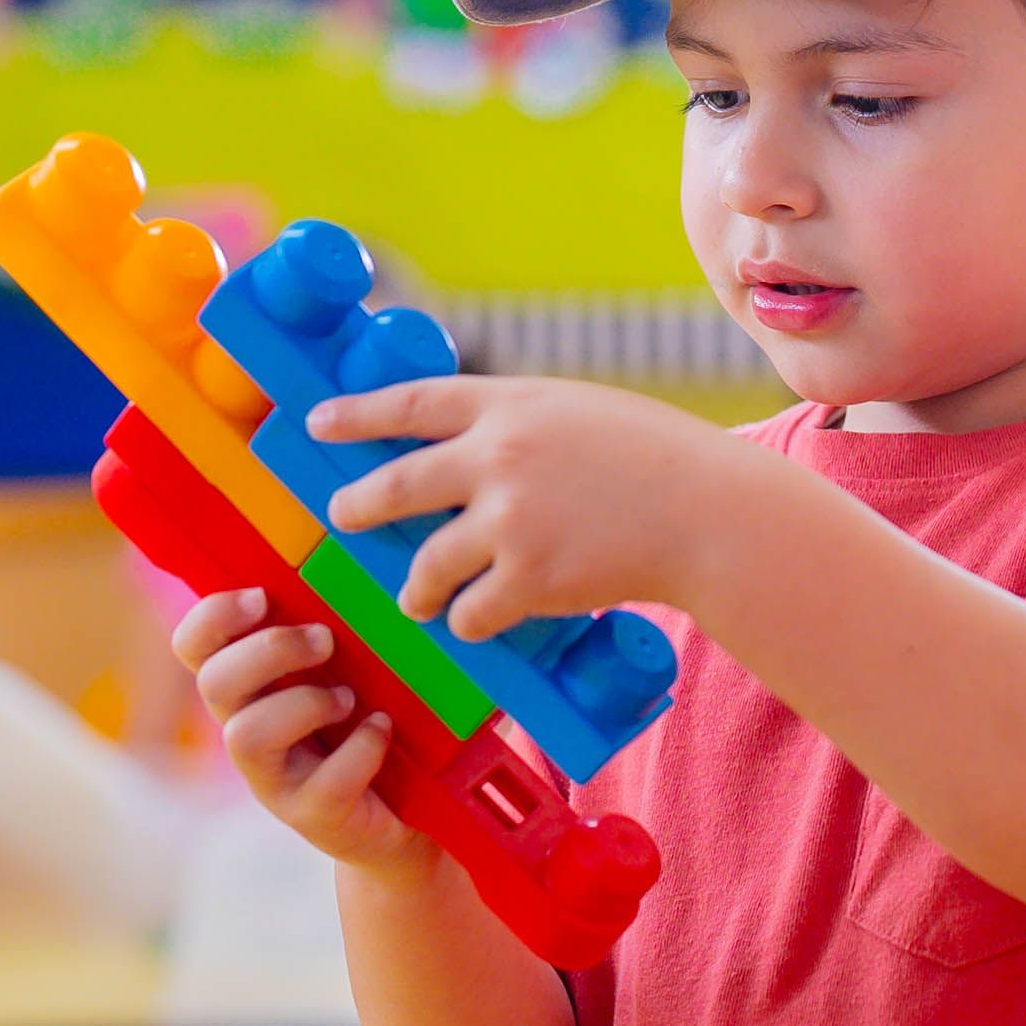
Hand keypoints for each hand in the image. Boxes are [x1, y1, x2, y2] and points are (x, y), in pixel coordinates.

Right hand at [170, 589, 427, 879]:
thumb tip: (338, 553)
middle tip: (325, 641)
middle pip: (214, 682)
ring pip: (246, 737)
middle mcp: (246, 731)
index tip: (261, 597)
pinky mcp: (313, 817)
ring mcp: (274, 781)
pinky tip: (382, 730)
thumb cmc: (369, 725)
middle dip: (270, 650)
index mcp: (248, 688)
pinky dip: (360, 748)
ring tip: (351, 699)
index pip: (192, 646)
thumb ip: (326, 627)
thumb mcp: (346, 669)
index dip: (213, 617)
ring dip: (304, 704)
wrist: (404, 816)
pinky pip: (322, 784)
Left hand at [312, 376, 729, 639]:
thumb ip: (517, 423)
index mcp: (510, 405)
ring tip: (417, 598)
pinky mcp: (529, 579)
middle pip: (396, 485)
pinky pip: (469, 613)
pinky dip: (469, 622)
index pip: (412, 403)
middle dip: (358, 505)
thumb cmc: (653, 457)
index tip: (317, 422)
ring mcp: (510, 521)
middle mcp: (498, 458)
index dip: (358, 414)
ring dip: (415, 589)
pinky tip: (477, 621)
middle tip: (341, 515)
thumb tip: (460, 449)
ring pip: (425, 566)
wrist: (708, 511)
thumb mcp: (577, 411)